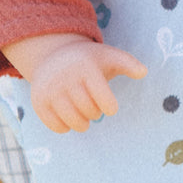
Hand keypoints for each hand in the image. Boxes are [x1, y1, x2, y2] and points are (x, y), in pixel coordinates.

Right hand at [4, 33, 147, 133]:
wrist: (53, 55)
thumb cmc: (88, 60)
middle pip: (90, 112)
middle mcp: (65, 77)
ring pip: (73, 122)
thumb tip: (144, 72)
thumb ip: (128, 63)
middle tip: (92, 106)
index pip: (104, 101)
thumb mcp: (109, 56)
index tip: (109, 106)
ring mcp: (49, 90)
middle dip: (95, 113)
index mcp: (86, 67)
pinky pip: (57, 127)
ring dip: (83, 123)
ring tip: (83, 114)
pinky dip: (65, 127)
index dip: (110, 107)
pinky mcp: (38, 102)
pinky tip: (67, 116)